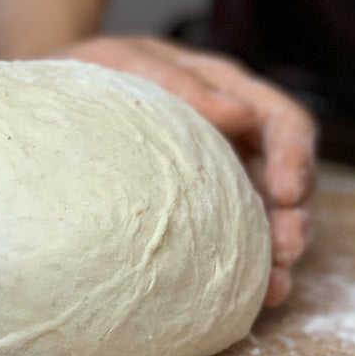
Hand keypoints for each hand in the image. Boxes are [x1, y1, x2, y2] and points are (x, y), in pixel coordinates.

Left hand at [58, 36, 315, 307]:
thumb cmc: (92, 73)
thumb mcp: (126, 62)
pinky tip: (251, 293)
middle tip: (288, 249)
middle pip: (286, 174)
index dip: (296, 157)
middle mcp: (234, 133)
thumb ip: (178, 83)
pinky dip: (248, 264)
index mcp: (227, 90)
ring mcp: (220, 170)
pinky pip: (234, 233)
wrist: (59, 101)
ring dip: (278, 248)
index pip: (283, 121)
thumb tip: (239, 114)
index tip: (285, 193)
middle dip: (296, 214)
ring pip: (269, 211)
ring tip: (277, 285)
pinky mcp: (201, 203)